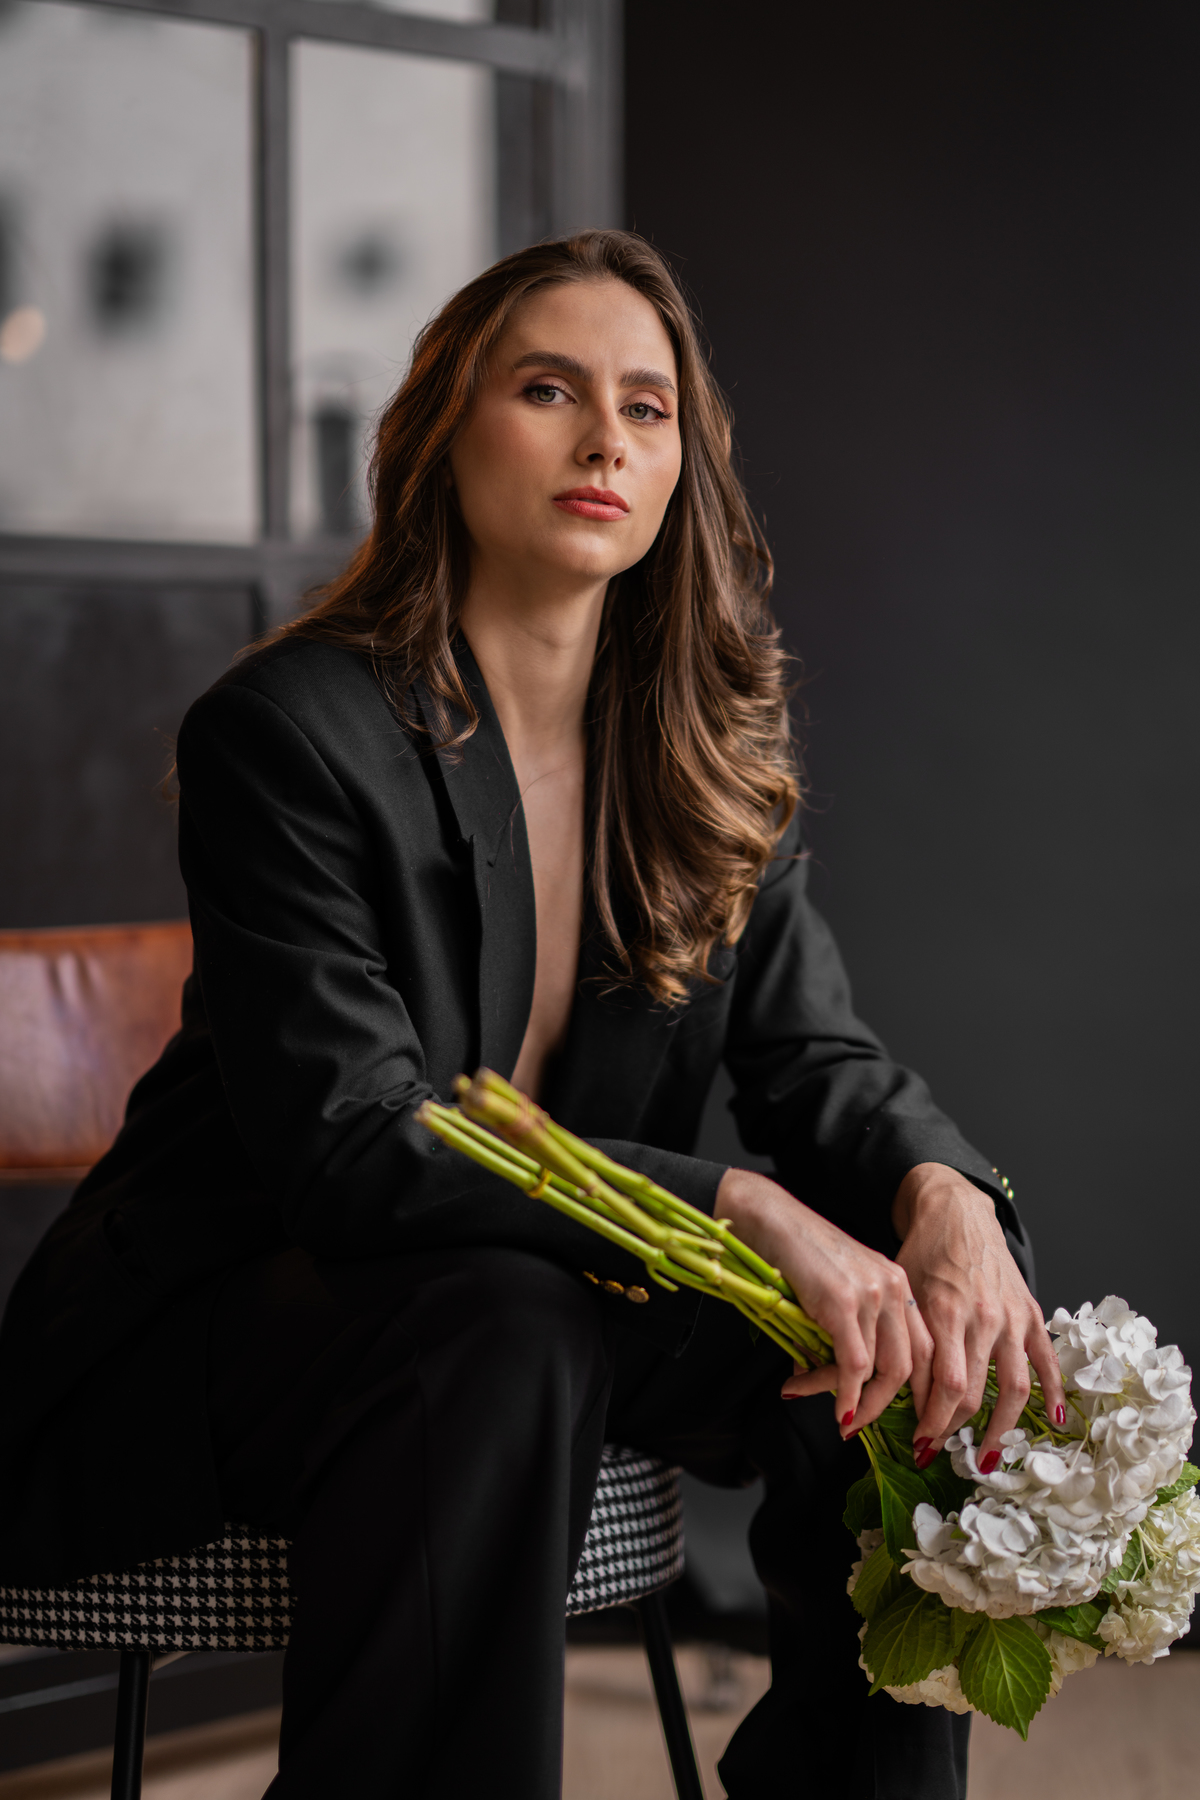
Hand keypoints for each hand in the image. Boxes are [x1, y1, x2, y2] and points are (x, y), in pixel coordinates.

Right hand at [715, 1167, 933, 1434]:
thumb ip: (851, 1332)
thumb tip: (843, 1384)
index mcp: (899, 1285)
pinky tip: (836, 1410)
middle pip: (911, 1366)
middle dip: (888, 1407)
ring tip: (832, 1415)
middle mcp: (895, 1288)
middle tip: (863, 1427)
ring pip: (880, 1370)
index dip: (920, 1390)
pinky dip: (846, 1396)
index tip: (908, 1420)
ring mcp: (872, 1294)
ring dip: (855, 1402)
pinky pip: (854, 1365)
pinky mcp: (843, 1303)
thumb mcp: (839, 1293)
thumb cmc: (796, 1255)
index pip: (926, 1349)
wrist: (768, 1220)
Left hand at [892, 1163, 1065, 1469]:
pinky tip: (1054, 1421)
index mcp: (944, 1311)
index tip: (917, 1443)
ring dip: (999, 1429)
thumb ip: (902, 1339)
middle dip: (951, 1430)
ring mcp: (1011, 1317)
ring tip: (986, 1457)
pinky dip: (1053, 1391)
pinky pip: (1046, 1359)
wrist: (956, 1210)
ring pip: (1012, 1388)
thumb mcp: (902, 1290)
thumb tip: (885, 1392)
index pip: (943, 1385)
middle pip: (972, 1393)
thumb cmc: (921, 1252)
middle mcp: (982, 1317)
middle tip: (935, 1452)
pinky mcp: (1030, 1312)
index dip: (931, 1421)